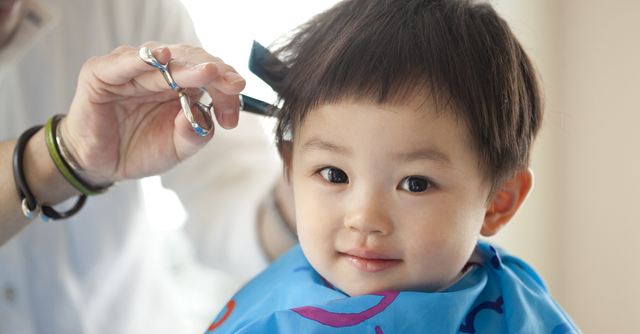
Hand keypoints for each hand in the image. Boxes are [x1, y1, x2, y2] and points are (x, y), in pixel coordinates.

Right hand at [61, 42, 245, 184]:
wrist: (104, 165)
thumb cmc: (142, 148)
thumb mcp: (179, 148)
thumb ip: (196, 133)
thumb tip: (201, 115)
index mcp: (183, 84)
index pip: (211, 74)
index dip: (226, 88)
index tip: (233, 115)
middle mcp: (159, 71)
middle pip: (192, 61)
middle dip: (216, 73)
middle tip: (233, 86)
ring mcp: (131, 68)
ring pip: (163, 59)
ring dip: (187, 66)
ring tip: (207, 72)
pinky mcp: (102, 73)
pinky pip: (122, 63)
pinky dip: (141, 60)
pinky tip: (160, 59)